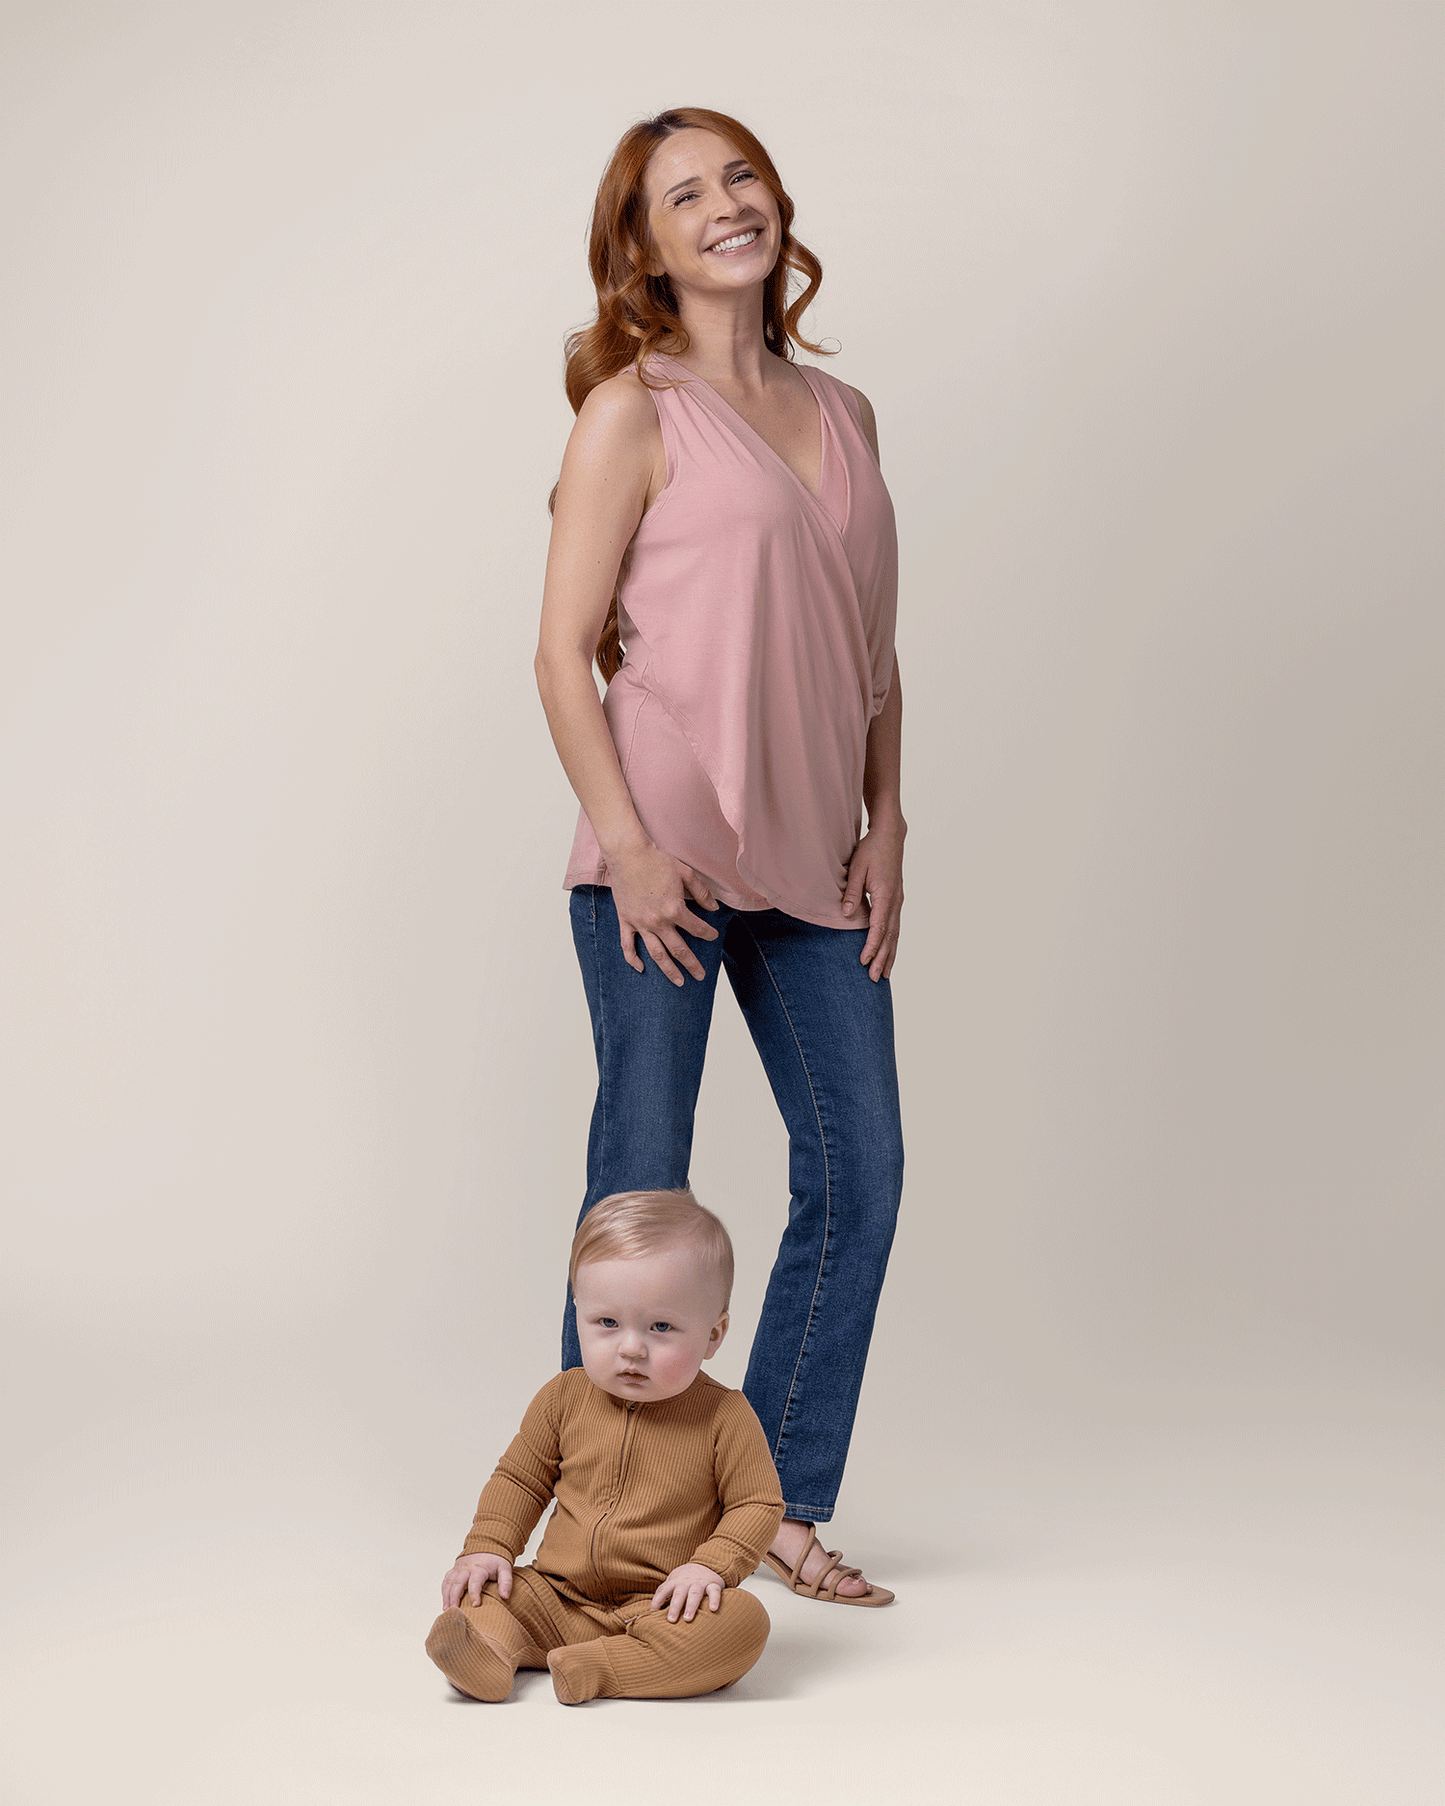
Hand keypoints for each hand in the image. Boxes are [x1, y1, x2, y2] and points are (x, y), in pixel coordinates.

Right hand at [441, 1552, 512, 1609]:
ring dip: (447, 1596)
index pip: (475, 1581)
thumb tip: (505, 1596)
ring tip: (447, 1609)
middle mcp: (467, 1568)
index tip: (475, 1605)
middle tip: (455, 1611)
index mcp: (479, 1568)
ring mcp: (459, 1569)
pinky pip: (446, 1580)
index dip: (474, 1593)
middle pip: (458, 1582)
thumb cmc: (495, 1560)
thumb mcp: (505, 1568)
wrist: (487, 1544)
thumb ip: (506, 1582)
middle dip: (455, 1597)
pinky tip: (445, 1602)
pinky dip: (444, 1591)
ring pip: (449, 1582)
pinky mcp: (454, 1570)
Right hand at [606, 839, 719, 984]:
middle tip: (700, 976)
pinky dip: (633, 959)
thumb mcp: (685, 873)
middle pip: (679, 950)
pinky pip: (628, 945)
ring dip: (669, 970)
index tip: (713, 936)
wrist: (628, 854)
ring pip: (656, 954)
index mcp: (674, 909)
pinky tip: (641, 969)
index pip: (697, 928)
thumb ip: (701, 893)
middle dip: (692, 964)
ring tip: (679, 981)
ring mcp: (640, 924)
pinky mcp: (626, 921)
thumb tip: (713, 908)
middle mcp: (658, 921)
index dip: (708, 934)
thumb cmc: (656, 861)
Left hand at [650, 1563, 724, 1622]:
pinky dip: (714, 1600)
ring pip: (695, 1592)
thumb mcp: (674, 1583)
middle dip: (674, 1606)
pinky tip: (713, 1609)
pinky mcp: (713, 1584)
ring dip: (691, 1605)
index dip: (657, 1600)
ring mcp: (700, 1582)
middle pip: (679, 1593)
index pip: (663, 1590)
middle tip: (671, 1620)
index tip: (652, 1613)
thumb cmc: (685, 1580)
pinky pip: (714, 1592)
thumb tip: (650, 1614)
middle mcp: (687, 1581)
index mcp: (675, 1581)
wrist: (706, 1562)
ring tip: (687, 1618)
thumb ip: (665, 1595)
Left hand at [842, 817, 904, 980]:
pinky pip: (896, 927)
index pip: (878, 927)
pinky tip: (889, 954)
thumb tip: (845, 914)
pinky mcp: (897, 900)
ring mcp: (898, 902)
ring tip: (885, 974)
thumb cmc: (871, 850)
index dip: (871, 946)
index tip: (863, 961)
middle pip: (890, 936)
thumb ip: (851, 892)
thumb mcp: (857, 868)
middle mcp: (895, 902)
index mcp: (885, 895)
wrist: (890, 836)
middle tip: (876, 978)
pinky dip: (893, 943)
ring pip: (895, 934)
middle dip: (882, 958)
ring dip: (890, 955)